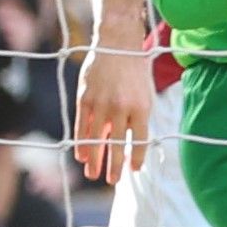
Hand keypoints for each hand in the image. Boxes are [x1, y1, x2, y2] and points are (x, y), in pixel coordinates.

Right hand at [72, 42, 151, 187]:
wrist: (118, 44)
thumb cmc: (135, 71)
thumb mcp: (145, 93)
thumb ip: (139, 117)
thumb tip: (132, 142)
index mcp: (142, 106)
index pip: (140, 139)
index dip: (137, 156)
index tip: (134, 169)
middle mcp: (122, 107)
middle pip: (117, 144)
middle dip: (114, 165)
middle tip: (112, 181)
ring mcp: (101, 104)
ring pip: (96, 139)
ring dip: (94, 159)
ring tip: (93, 174)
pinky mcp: (85, 99)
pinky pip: (82, 126)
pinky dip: (81, 143)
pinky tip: (81, 156)